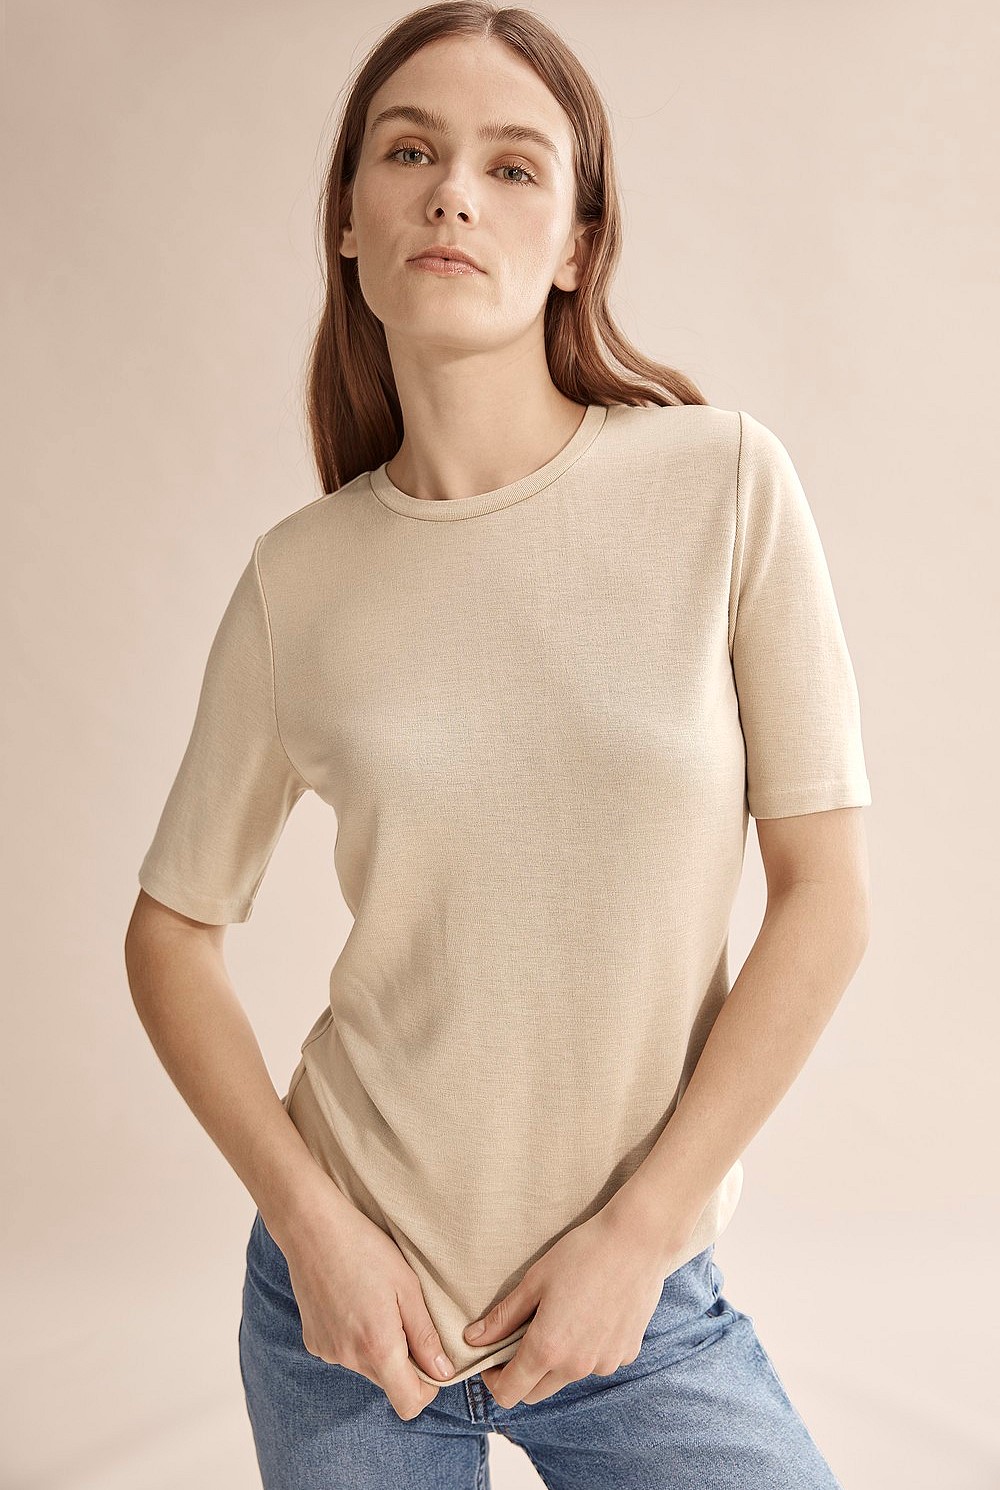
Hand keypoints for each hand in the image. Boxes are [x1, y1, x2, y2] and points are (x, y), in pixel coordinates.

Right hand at [273, 1184, 456, 1420]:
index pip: (408, 1404)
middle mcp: (349, 1359)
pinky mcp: (313, 1342)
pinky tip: (352, 1302)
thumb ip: (426, 1336)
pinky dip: (354, 1337)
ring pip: (366, 1366)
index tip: (431, 1359)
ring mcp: (327, 1352)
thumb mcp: (408, 1287)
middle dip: (403, 1360)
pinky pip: (344, 1352)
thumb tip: (442, 1372)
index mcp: (378, 1348)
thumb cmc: (366, 1250)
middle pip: (388, 1382)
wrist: (313, 1229)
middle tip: (403, 1315)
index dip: (427, 1389)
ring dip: (378, 1346)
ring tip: (375, 1302)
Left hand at [464, 1203, 688, 1406]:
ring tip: (560, 1318)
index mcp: (547, 1349)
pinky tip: (591, 1315)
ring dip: (556, 1362)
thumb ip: (503, 1317)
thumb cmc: (582, 1254)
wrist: (637, 1241)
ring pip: (568, 1377)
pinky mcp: (626, 1354)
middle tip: (521, 1338)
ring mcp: (605, 1363)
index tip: (492, 1359)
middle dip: (521, 1374)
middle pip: (536, 1392)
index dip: (493, 1380)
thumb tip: (472, 1339)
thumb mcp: (535, 1281)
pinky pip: (597, 1362)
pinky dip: (587, 1350)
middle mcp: (576, 1366)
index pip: (509, 1393)